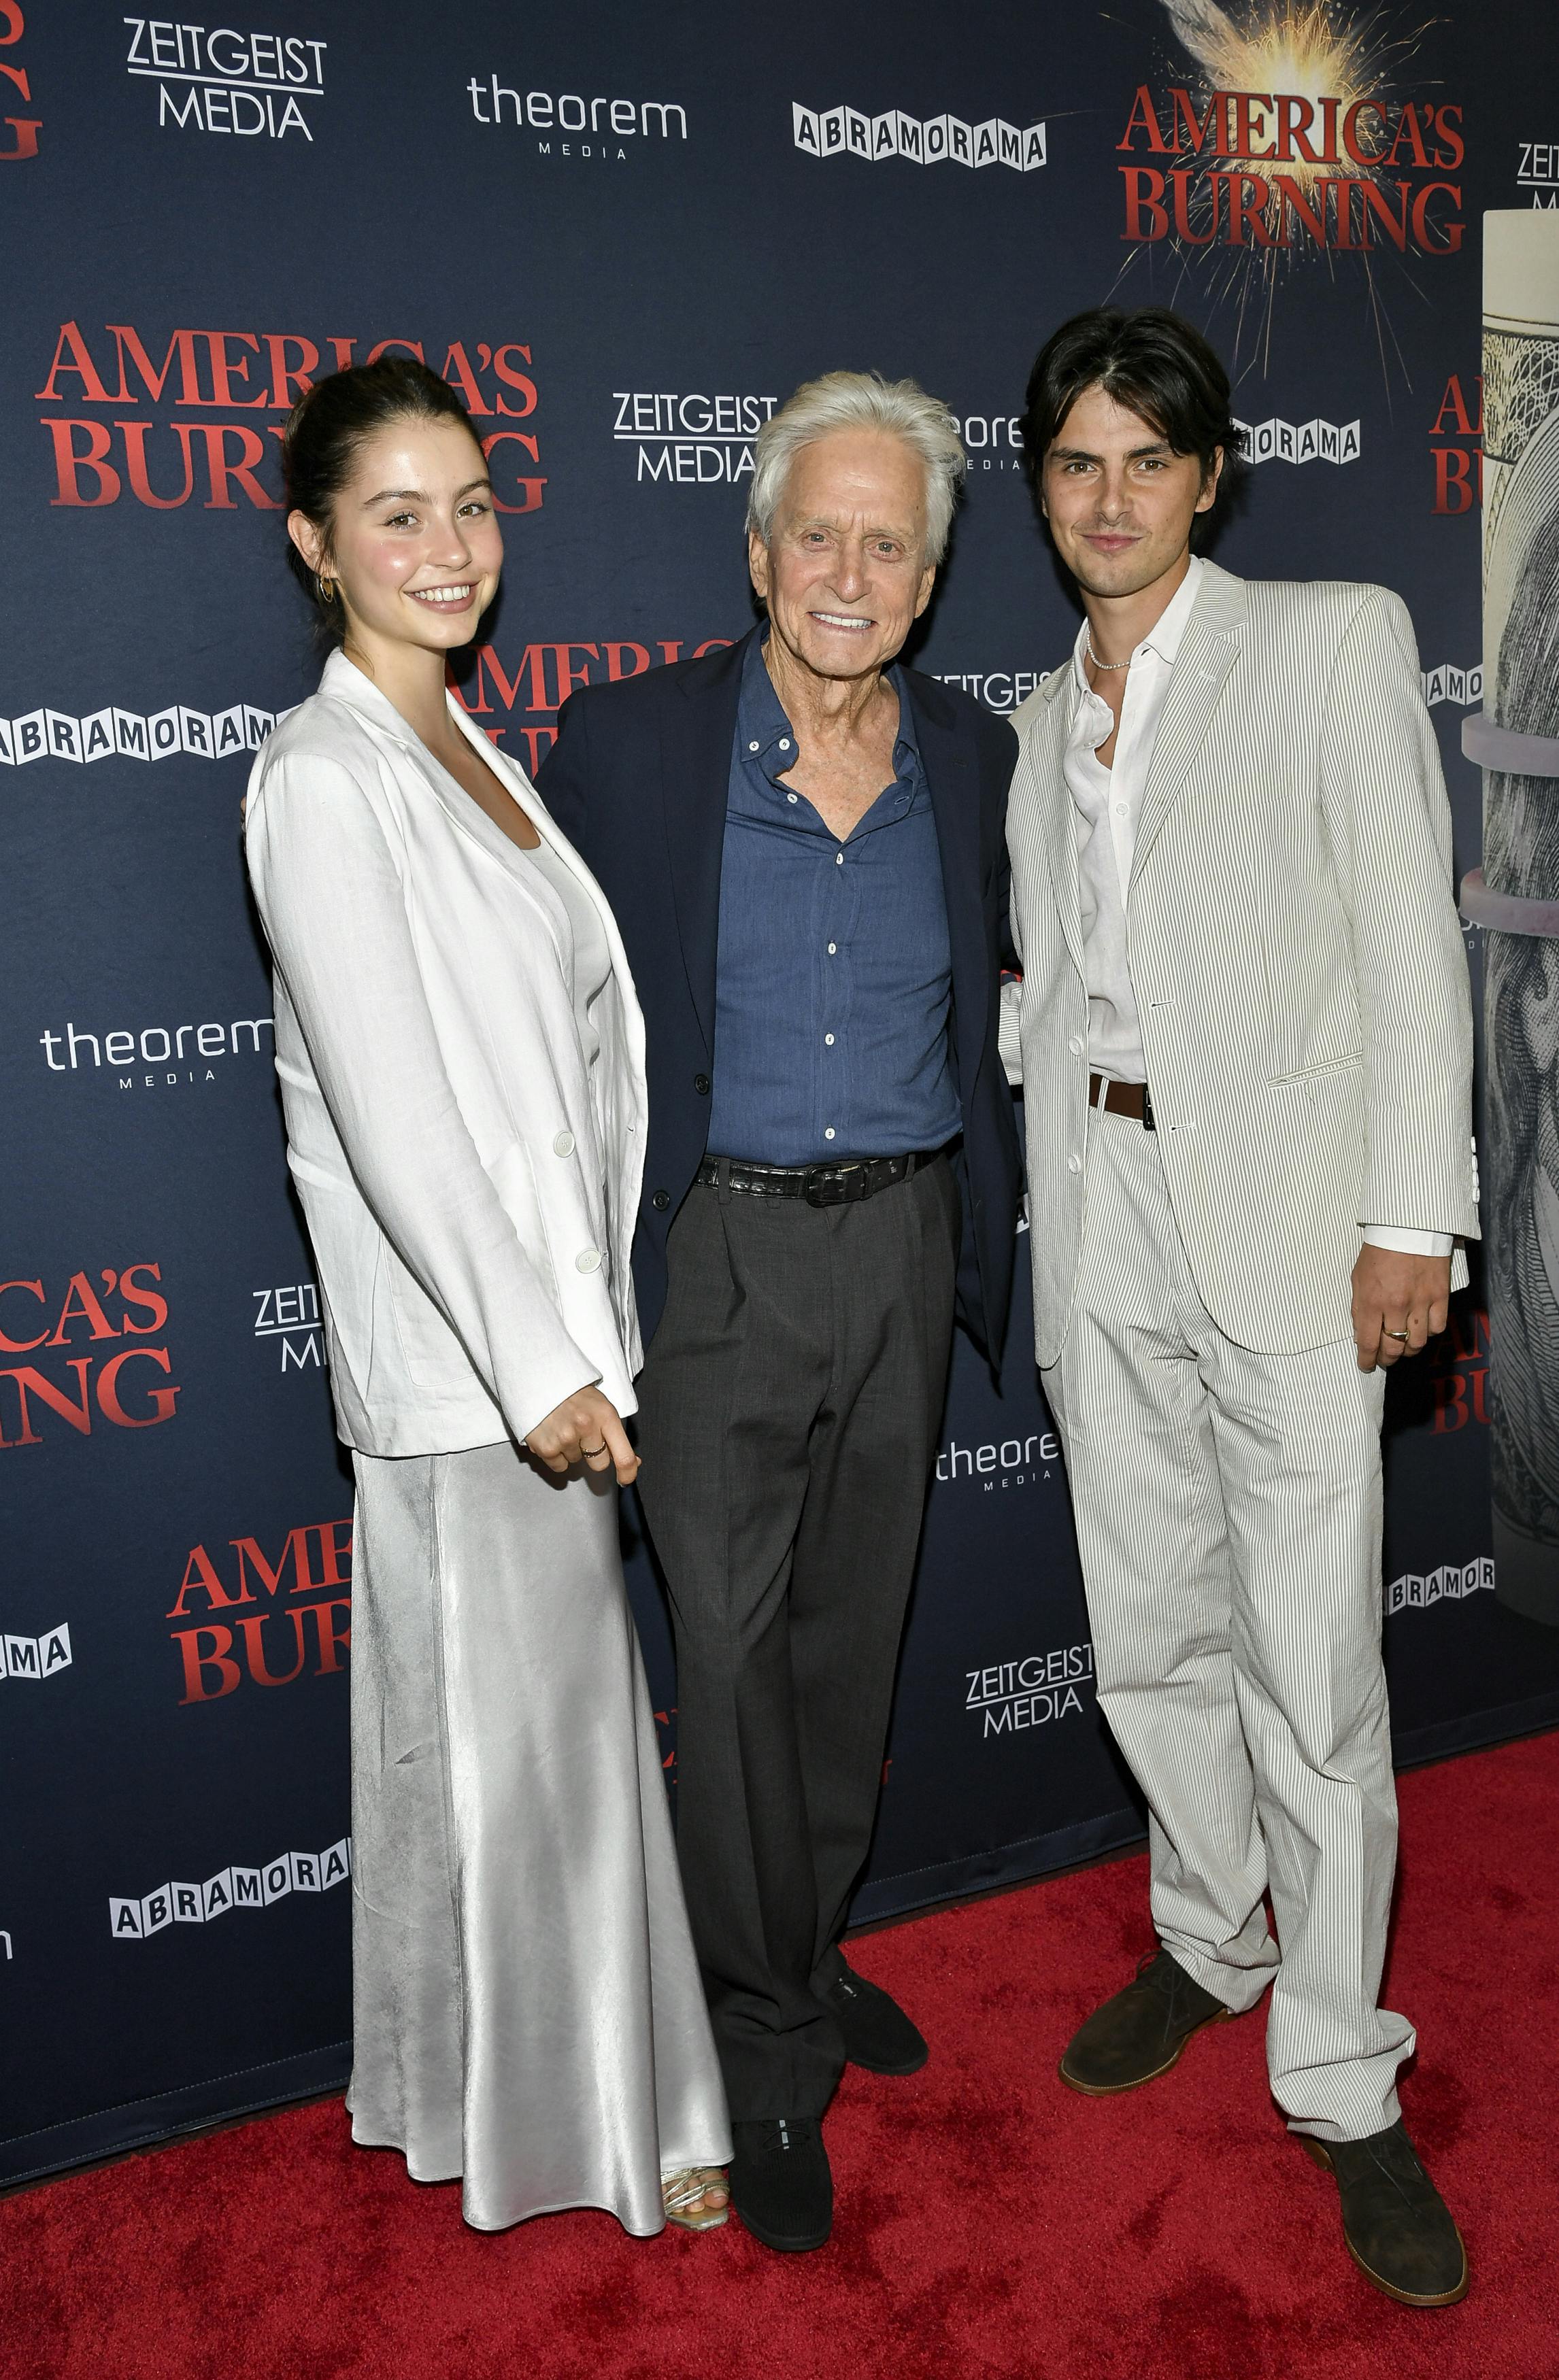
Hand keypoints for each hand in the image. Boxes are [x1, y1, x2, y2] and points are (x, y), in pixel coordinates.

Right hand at [525, 1386, 639, 1484]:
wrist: (539, 1379)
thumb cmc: (573, 1393)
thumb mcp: (601, 1407)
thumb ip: (615, 1435)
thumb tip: (633, 1463)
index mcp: (605, 1415)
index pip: (624, 1456)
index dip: (627, 1474)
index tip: (625, 1480)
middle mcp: (587, 1426)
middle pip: (599, 1463)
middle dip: (593, 1454)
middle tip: (581, 1434)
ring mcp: (565, 1437)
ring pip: (576, 1461)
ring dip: (570, 1450)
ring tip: (562, 1427)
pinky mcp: (546, 1447)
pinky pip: (558, 1466)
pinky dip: (555, 1455)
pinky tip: (551, 1434)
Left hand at [1351, 1247, 1451, 1371]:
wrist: (1409, 1227)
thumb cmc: (1379, 1250)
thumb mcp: (1358, 1278)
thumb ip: (1359, 1307)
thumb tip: (1361, 1333)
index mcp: (1370, 1302)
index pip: (1368, 1343)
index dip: (1366, 1359)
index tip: (1365, 1365)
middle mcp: (1395, 1307)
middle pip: (1393, 1348)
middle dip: (1386, 1359)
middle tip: (1383, 1359)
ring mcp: (1420, 1303)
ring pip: (1417, 1343)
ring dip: (1408, 1350)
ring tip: (1403, 1348)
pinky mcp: (1440, 1297)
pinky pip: (1437, 1328)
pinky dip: (1429, 1333)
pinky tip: (1422, 1330)